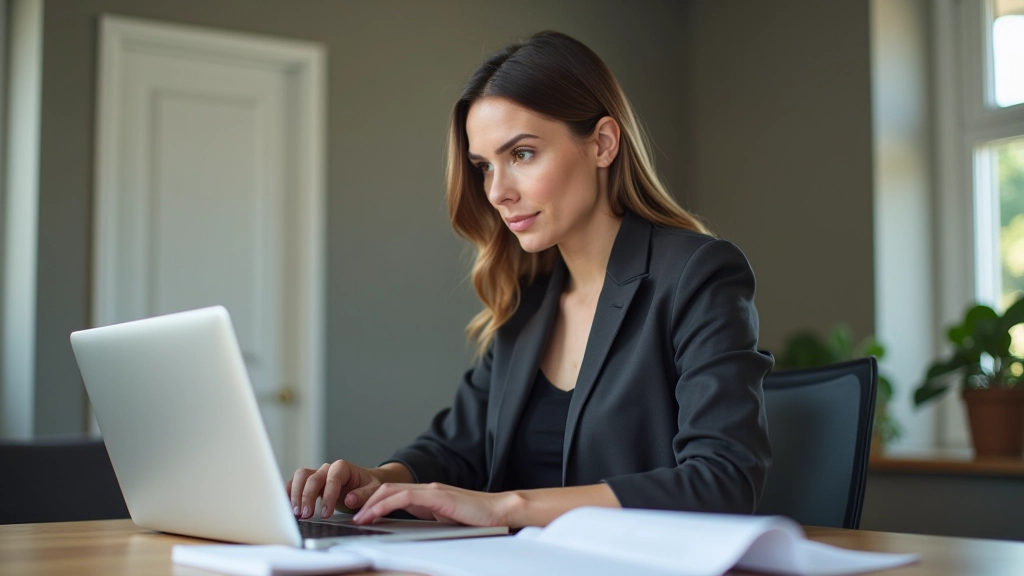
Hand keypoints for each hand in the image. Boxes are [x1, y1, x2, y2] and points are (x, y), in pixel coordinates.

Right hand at [286, 460, 411, 519]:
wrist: (365, 484)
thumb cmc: (368, 486)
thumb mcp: (373, 490)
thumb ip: (363, 495)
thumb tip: (349, 499)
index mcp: (343, 468)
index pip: (332, 478)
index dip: (328, 496)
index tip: (326, 513)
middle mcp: (327, 469)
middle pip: (311, 477)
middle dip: (307, 497)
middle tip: (306, 515)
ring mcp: (317, 474)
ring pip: (300, 477)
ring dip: (296, 495)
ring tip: (297, 513)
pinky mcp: (310, 483)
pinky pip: (296, 483)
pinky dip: (290, 493)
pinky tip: (289, 506)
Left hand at [351, 482, 519, 526]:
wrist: (498, 512)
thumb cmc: (477, 520)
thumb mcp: (446, 521)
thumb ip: (430, 520)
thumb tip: (413, 532)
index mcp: (428, 495)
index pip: (394, 493)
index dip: (374, 502)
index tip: (361, 515)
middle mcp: (427, 489)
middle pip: (387, 488)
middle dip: (366, 501)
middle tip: (352, 515)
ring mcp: (431, 490)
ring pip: (391, 490)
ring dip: (371, 503)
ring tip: (359, 517)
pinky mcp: (436, 496)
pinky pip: (404, 497)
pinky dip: (385, 504)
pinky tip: (376, 513)